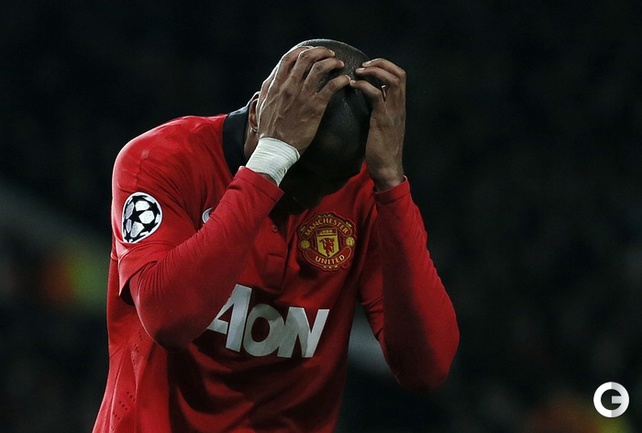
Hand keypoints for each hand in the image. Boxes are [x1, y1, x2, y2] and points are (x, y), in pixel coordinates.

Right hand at [257, 46, 350, 153]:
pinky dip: (340, 80)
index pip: (290, 57)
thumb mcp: (264, 103)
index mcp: (277, 84)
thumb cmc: (270, 128)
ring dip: (332, 62)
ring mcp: (303, 96)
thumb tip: (276, 75)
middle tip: (330, 54)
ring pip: (320, 68)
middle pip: (307, 57)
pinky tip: (345, 80)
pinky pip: (331, 87)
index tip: (312, 51)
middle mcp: (290, 86)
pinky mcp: (315, 108)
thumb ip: (270, 87)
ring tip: (339, 64)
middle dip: (321, 52)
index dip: (303, 50)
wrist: (276, 148)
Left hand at [350, 58, 405, 190]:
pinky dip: (364, 85)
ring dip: (374, 71)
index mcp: (399, 106)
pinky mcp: (382, 119)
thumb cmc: (382, 149)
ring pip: (392, 80)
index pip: (400, 76)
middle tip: (363, 65)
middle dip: (381, 63)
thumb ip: (381, 110)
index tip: (369, 66)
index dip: (386, 66)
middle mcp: (399, 106)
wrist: (387, 168)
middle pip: (399, 73)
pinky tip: (352, 85)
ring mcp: (392, 112)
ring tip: (358, 71)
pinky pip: (375, 95)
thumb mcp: (384, 125)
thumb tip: (372, 97)